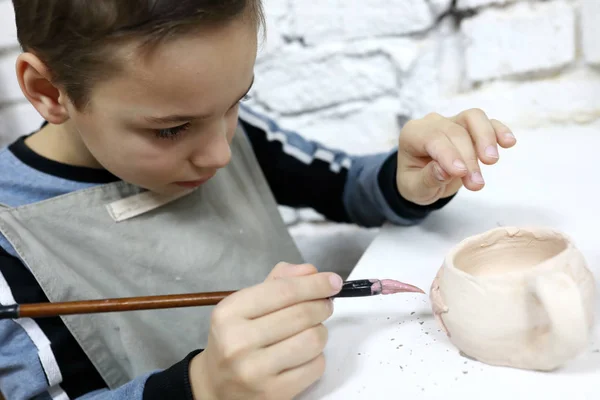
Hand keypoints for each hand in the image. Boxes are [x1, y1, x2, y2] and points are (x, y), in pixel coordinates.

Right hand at [189, 262, 341, 399]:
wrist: (216, 385)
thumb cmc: (236, 338)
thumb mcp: (246, 304)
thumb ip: (279, 282)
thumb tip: (311, 272)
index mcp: (229, 312)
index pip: (284, 290)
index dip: (315, 284)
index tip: (333, 281)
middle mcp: (238, 341)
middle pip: (302, 314)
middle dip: (322, 306)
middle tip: (324, 305)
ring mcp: (255, 371)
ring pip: (313, 339)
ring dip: (320, 331)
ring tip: (310, 331)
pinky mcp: (273, 393)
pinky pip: (315, 366)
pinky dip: (317, 356)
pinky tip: (304, 354)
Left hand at [396, 109, 515, 204]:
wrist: (422, 179)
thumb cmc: (415, 182)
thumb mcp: (414, 187)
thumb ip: (428, 178)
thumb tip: (445, 170)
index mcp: (412, 135)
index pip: (433, 139)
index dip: (449, 154)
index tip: (461, 172)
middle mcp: (432, 124)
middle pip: (455, 131)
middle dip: (469, 157)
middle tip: (476, 183)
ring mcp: (452, 122)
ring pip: (472, 117)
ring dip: (486, 138)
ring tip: (492, 161)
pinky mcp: (470, 128)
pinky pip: (487, 122)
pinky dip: (498, 131)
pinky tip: (509, 142)